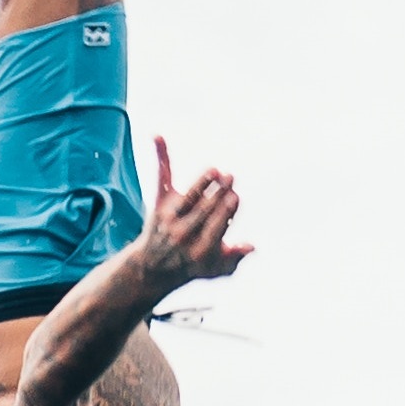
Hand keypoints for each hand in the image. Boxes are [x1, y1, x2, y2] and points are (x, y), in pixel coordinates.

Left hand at [139, 136, 248, 287]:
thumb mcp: (214, 269)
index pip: (215, 227)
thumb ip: (233, 259)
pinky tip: (158, 136)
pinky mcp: (159, 204)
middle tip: (229, 178)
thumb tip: (251, 246)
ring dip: (202, 182)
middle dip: (217, 194)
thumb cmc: (192, 265)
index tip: (234, 197)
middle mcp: (183, 234)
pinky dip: (161, 156)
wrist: (153, 267)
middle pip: (204, 210)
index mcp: (200, 249)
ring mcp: (170, 218)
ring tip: (214, 172)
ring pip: (188, 197)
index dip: (225, 211)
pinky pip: (162, 178)